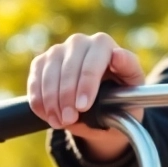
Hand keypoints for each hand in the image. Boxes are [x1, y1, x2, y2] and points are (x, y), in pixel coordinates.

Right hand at [28, 33, 145, 160]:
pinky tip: (48, 115)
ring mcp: (59, 51)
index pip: (93, 60)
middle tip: (69, 120)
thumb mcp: (132, 92)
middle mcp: (80, 42)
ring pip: (49, 72)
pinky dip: (38, 100)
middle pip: (69, 67)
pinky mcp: (42, 62)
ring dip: (51, 101)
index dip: (86, 83)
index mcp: (104, 45)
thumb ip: (129, 72)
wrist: (103, 110)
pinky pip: (35, 79)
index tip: (83, 106)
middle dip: (67, 97)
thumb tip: (118, 55)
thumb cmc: (121, 99)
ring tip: (59, 122)